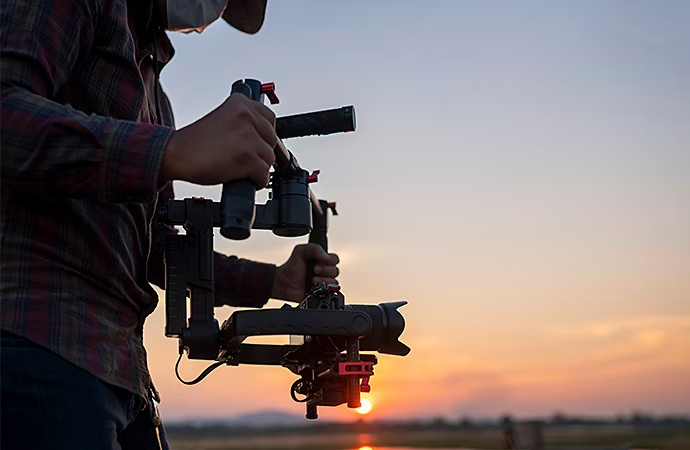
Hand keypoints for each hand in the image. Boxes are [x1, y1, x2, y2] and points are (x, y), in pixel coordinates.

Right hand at [159, 93, 277, 186]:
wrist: (175, 153)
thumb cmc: (196, 141)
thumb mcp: (223, 117)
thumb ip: (245, 121)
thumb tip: (267, 135)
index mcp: (241, 103)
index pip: (270, 118)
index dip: (264, 134)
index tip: (256, 142)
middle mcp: (246, 116)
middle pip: (272, 141)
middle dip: (260, 152)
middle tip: (244, 157)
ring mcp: (247, 137)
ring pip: (269, 159)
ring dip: (257, 167)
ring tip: (239, 166)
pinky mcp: (246, 158)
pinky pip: (263, 174)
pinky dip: (256, 180)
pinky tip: (243, 177)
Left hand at [271, 243, 339, 301]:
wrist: (283, 283)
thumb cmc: (290, 268)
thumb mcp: (300, 251)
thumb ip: (314, 248)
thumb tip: (326, 256)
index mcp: (320, 259)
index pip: (334, 259)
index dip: (329, 261)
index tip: (318, 261)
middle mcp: (323, 270)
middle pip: (335, 271)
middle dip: (325, 270)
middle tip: (314, 270)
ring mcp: (323, 282)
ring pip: (334, 281)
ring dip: (324, 280)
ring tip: (313, 280)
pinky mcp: (322, 292)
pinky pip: (331, 291)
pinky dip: (324, 289)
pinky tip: (315, 287)